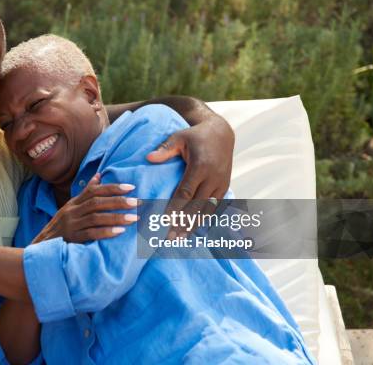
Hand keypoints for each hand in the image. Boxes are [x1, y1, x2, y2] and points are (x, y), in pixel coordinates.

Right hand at [32, 174, 139, 243]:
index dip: (112, 188)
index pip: (94, 191)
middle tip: (137, 203)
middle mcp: (72, 211)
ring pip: (95, 218)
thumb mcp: (71, 207)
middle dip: (118, 201)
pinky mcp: (71, 238)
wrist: (42, 246)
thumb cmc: (61, 225)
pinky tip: (119, 232)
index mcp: (74, 202)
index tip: (131, 187)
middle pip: (97, 202)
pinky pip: (90, 234)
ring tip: (134, 218)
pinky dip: (105, 232)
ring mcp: (71, 224)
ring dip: (116, 217)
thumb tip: (99, 176)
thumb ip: (85, 193)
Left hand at [146, 116, 233, 238]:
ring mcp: (221, 184)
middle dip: (183, 222)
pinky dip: (204, 219)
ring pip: (207, 209)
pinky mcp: (225, 187)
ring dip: (193, 225)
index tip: (165, 220)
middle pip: (197, 205)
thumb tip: (148, 158)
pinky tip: (193, 229)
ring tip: (180, 238)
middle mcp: (213, 177)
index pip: (186, 191)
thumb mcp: (179, 137)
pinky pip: (214, 207)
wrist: (222, 133)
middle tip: (170, 237)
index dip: (176, 207)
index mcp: (201, 166)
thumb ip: (165, 149)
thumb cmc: (196, 136)